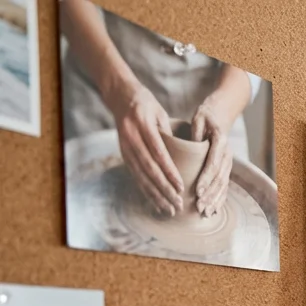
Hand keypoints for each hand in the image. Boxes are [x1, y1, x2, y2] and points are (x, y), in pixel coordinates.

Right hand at [107, 80, 182, 215]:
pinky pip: (135, 175)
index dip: (169, 171)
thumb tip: (185, 156)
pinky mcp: (123, 153)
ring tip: (169, 209)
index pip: (158, 152)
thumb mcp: (160, 112)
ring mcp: (125, 147)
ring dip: (155, 194)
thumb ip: (170, 132)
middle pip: (149, 168)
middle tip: (178, 204)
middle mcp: (131, 137)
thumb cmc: (147, 104)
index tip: (181, 186)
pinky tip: (155, 202)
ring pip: (140, 175)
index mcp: (143, 124)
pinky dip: (145, 190)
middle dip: (164, 189)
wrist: (120, 96)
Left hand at [189, 99, 232, 215]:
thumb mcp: (198, 119)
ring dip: (215, 200)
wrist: (219, 117)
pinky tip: (214, 210)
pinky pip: (225, 186)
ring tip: (206, 212)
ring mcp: (228, 163)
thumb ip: (195, 132)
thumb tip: (188, 146)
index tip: (198, 190)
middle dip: (210, 195)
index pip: (214, 163)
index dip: (206, 178)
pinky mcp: (226, 169)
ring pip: (223, 184)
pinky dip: (220, 199)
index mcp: (221, 142)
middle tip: (199, 206)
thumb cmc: (204, 118)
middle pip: (220, 178)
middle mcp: (227, 155)